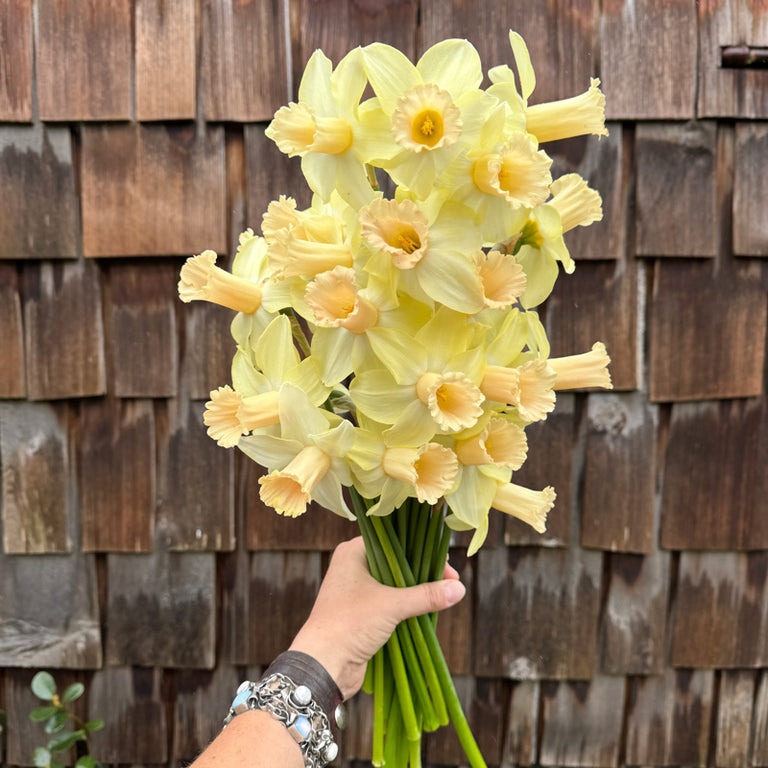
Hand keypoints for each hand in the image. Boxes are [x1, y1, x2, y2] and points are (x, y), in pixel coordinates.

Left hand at [289, 536, 464, 699]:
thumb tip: (459, 588)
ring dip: (416, 591)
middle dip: (423, 572)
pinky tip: (427, 611)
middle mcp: (353, 566)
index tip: (445, 564)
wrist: (323, 664)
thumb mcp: (392, 605)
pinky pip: (390, 603)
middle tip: (449, 580)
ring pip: (394, 584)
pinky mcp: (361, 613)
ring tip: (442, 595)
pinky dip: (407, 606)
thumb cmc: (350, 624)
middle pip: (397, 562)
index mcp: (353, 552)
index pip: (394, 540)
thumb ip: (426, 595)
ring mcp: (356, 591)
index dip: (422, 549)